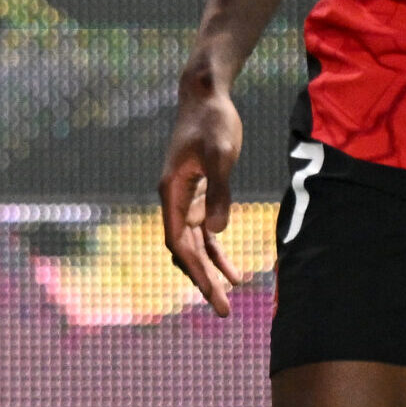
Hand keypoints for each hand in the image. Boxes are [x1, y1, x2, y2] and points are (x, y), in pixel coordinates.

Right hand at [159, 74, 249, 316]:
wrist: (205, 95)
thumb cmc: (212, 121)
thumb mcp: (221, 154)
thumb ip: (219, 192)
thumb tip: (217, 232)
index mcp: (172, 192)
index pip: (180, 243)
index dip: (195, 272)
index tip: (212, 294)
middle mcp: (174, 199)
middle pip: (186, 250)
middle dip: (203, 281)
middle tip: (223, 311)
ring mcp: (185, 197)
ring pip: (195, 244)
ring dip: (211, 270)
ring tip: (230, 297)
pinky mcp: (198, 191)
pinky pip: (205, 230)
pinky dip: (217, 250)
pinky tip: (233, 269)